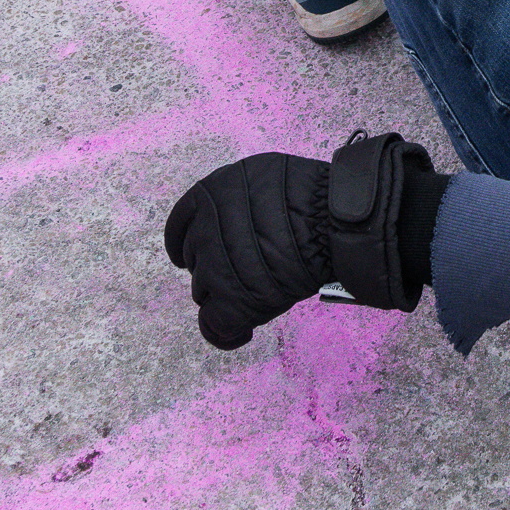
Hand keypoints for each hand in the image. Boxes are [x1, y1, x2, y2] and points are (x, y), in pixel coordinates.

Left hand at [164, 152, 333, 349]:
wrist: (330, 223)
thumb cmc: (309, 196)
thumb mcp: (261, 176)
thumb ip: (237, 198)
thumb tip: (239, 216)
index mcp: (207, 196)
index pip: (179, 227)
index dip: (186, 244)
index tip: (193, 255)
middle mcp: (202, 232)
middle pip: (197, 261)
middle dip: (217, 267)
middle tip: (251, 269)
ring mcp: (213, 269)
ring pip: (205, 293)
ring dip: (226, 295)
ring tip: (260, 292)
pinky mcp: (230, 303)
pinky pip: (214, 326)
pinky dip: (227, 333)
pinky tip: (242, 333)